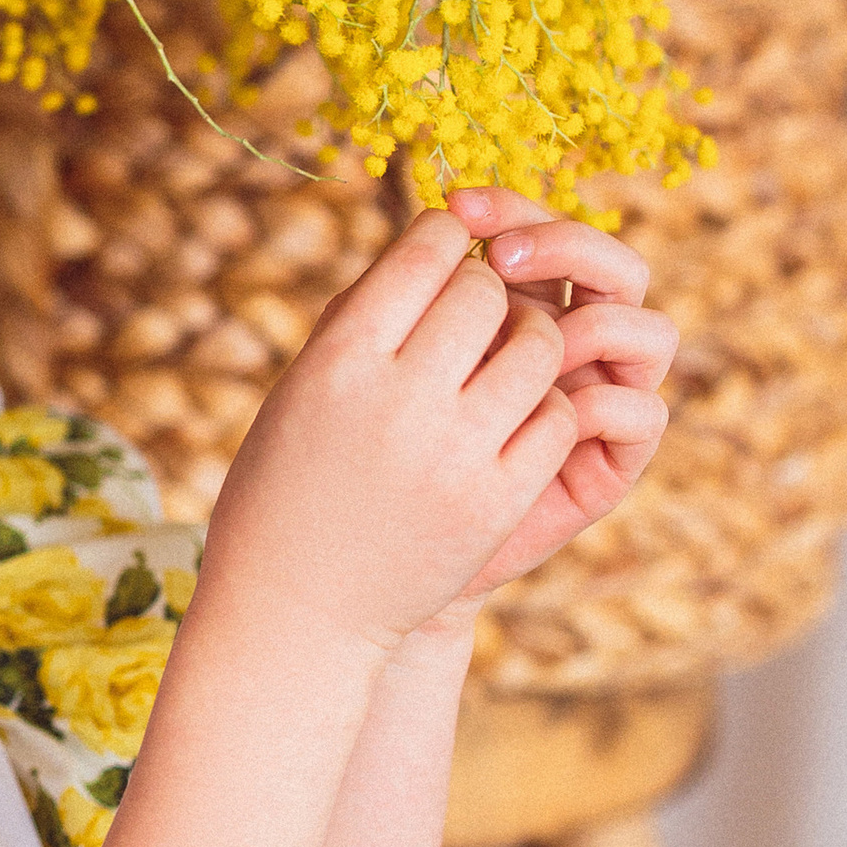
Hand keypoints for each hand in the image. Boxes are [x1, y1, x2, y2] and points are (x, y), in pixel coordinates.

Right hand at [196, 191, 661, 660]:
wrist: (295, 608)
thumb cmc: (287, 484)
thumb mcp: (303, 387)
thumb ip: (365, 318)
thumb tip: (435, 243)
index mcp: (339, 357)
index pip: (423, 252)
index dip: (445, 237)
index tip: (449, 246)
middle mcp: (398, 397)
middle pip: (484, 292)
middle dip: (488, 289)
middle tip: (478, 308)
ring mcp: (455, 452)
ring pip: (538, 346)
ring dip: (530, 338)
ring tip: (509, 355)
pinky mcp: (497, 501)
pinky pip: (559, 417)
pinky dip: (547, 405)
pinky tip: (517, 417)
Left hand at [414, 185, 675, 616]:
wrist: (375, 556)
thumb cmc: (367, 450)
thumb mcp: (373, 358)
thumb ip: (400, 295)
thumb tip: (430, 223)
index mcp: (522, 304)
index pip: (539, 230)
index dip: (509, 207)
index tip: (454, 207)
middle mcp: (573, 343)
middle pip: (611, 262)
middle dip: (562, 243)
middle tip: (501, 258)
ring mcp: (599, 398)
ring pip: (647, 328)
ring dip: (592, 322)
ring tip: (531, 345)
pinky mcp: (612, 462)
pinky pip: (642, 412)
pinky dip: (602, 400)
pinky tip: (546, 408)